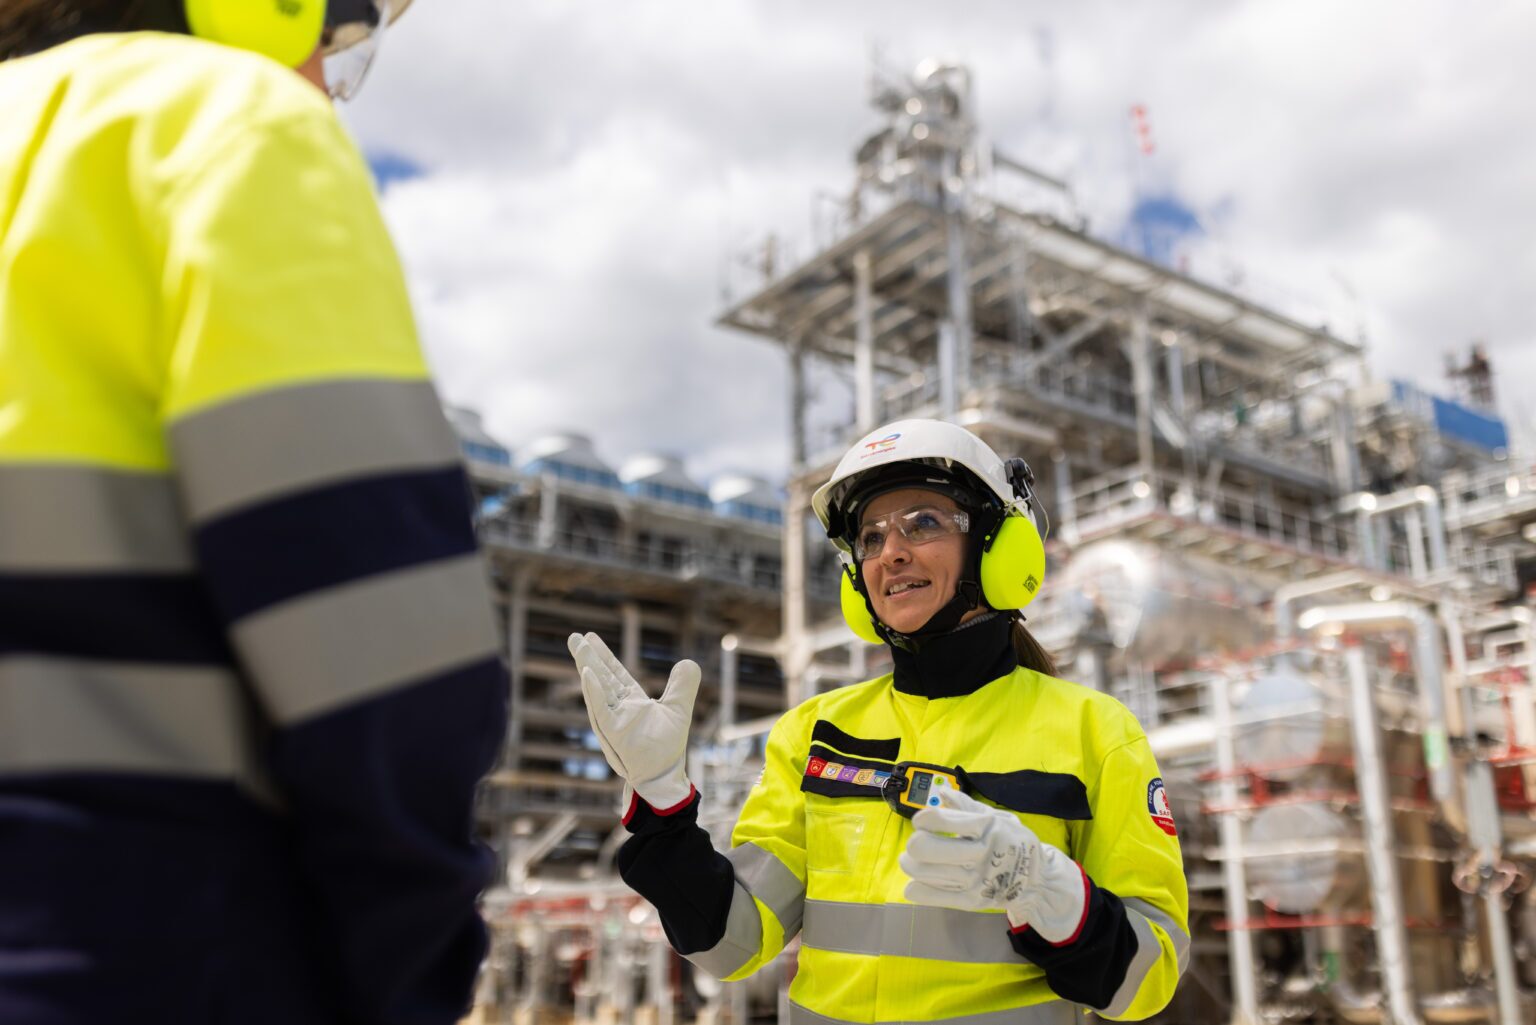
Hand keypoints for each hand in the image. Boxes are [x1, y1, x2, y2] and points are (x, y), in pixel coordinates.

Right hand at [567, 632, 700, 812]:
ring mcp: (614, 720)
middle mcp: (619, 709)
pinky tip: (587, 672)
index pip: (615, 673)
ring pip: (598, 689)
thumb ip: (683, 686)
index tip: (590, 637)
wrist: (664, 776)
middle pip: (601, 677)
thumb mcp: (679, 710)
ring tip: (578, 646)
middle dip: (588, 657)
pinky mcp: (614, 733)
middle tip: (573, 636)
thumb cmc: (667, 747)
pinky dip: (594, 691)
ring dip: (588, 667)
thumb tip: (688, 661)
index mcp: (631, 702)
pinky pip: (602, 710)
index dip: (604, 656)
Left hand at [899, 787, 1087, 943]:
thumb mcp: (999, 818)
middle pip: (932, 848)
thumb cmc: (1013, 843)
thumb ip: (968, 807)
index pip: (945, 820)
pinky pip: (940, 897)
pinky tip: (911, 888)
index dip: (926, 819)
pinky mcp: (974, 900)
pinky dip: (921, 892)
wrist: (1038, 881)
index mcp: (986, 827)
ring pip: (931, 873)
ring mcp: (977, 878)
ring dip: (912, 866)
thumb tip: (943, 792)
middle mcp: (981, 852)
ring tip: (908, 862)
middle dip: (915, 845)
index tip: (920, 821)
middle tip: (913, 843)